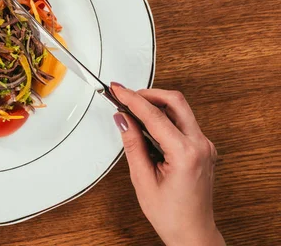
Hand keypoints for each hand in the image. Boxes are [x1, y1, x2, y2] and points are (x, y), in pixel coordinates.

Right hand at [111, 84, 223, 245]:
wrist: (192, 232)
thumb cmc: (171, 214)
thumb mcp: (143, 179)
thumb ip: (133, 144)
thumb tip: (123, 120)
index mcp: (186, 153)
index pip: (154, 115)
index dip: (132, 99)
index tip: (117, 90)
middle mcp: (201, 145)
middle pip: (175, 101)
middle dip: (148, 94)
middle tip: (126, 95)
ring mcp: (205, 145)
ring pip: (181, 109)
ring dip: (156, 104)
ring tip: (133, 109)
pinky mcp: (203, 148)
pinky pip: (184, 122)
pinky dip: (165, 117)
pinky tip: (148, 123)